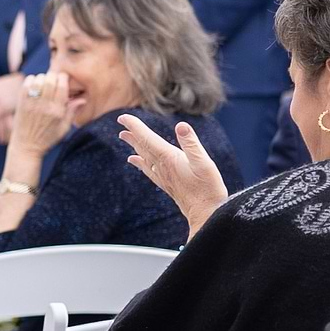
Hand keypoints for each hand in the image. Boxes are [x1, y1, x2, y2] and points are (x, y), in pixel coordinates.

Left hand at [7, 71, 74, 154]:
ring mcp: (31, 103)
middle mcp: (44, 105)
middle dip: (54, 77)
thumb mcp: (64, 128)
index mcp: (57, 111)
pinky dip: (32, 81)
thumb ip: (72, 112)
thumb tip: (83, 99)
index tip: (63, 80)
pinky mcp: (21, 103)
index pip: (62, 85)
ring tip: (44, 85)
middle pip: (50, 79)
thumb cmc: (47, 139)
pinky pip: (27, 83)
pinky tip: (35, 86)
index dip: (64, 78)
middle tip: (54, 81)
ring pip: (39, 79)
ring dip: (43, 78)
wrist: (26, 147)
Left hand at [117, 113, 230, 234]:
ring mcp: (163, 176)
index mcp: (169, 158)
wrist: (205, 213)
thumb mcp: (204, 162)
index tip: (123, 117)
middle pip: (143, 147)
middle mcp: (162, 167)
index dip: (135, 126)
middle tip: (122, 124)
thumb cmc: (207, 188)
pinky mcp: (166, 184)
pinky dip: (140, 162)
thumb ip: (191, 143)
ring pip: (144, 157)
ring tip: (125, 137)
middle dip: (132, 134)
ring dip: (134, 145)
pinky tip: (135, 161)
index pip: (147, 138)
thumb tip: (181, 125)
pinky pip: (148, 169)